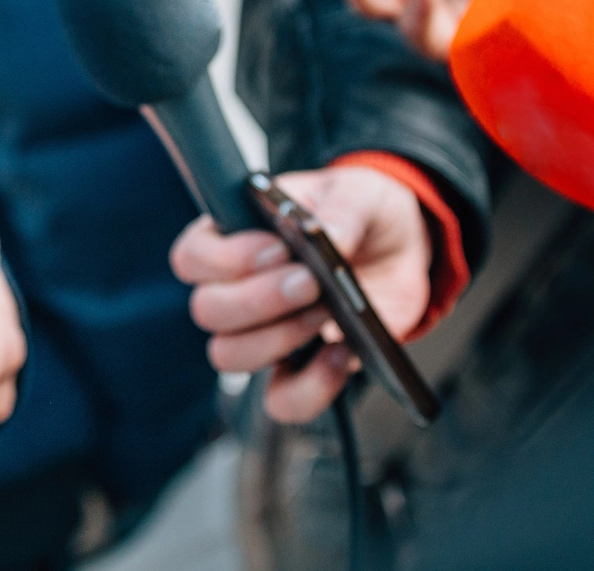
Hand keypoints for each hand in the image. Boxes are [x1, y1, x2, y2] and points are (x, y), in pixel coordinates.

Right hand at [170, 167, 431, 423]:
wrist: (401, 251)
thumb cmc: (361, 212)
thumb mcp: (359, 193)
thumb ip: (342, 209)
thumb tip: (327, 236)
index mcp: (234, 236)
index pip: (193, 256)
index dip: (224, 259)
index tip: (277, 248)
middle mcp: (238, 288)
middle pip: (208, 311)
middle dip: (258, 300)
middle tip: (309, 282)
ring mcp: (264, 333)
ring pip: (230, 356)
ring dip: (277, 339)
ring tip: (326, 313)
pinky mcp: (299, 368)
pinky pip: (282, 400)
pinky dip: (310, 387)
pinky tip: (341, 354)